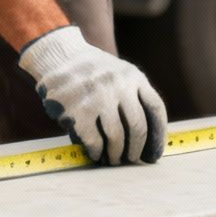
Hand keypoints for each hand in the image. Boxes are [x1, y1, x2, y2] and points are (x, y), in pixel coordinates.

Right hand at [17, 26, 167, 164]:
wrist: (58, 56)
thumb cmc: (91, 72)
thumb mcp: (119, 73)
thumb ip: (134, 96)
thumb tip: (147, 140)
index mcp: (133, 76)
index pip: (155, 109)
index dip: (158, 135)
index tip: (153, 154)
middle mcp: (119, 85)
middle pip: (138, 127)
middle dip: (136, 149)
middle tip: (131, 160)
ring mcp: (99, 97)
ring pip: (116, 137)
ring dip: (116, 154)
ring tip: (113, 160)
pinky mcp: (79, 110)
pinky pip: (94, 141)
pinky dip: (96, 152)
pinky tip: (96, 154)